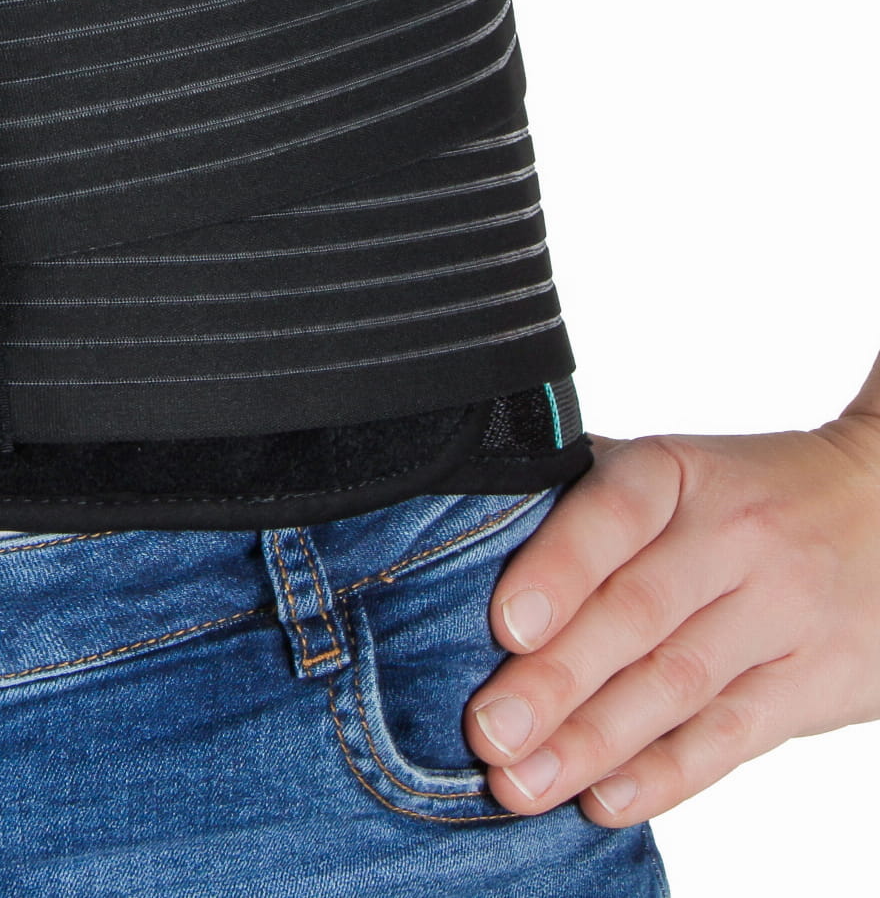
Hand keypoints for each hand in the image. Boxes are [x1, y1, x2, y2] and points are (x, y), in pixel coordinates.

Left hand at [462, 406, 879, 825]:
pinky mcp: (818, 679)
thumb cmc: (734, 493)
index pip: (612, 516)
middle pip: (637, 617)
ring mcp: (783, 612)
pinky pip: (735, 735)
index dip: (557, 573)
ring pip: (679, 685)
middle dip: (555, 683)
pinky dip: (667, 774)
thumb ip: (574, 500)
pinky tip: (606, 799)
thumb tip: (449, 537)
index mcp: (676, 474)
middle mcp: (735, 538)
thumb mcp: (666, 468)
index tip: (504, 628)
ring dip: (593, 743)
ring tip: (521, 783)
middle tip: (488, 734)